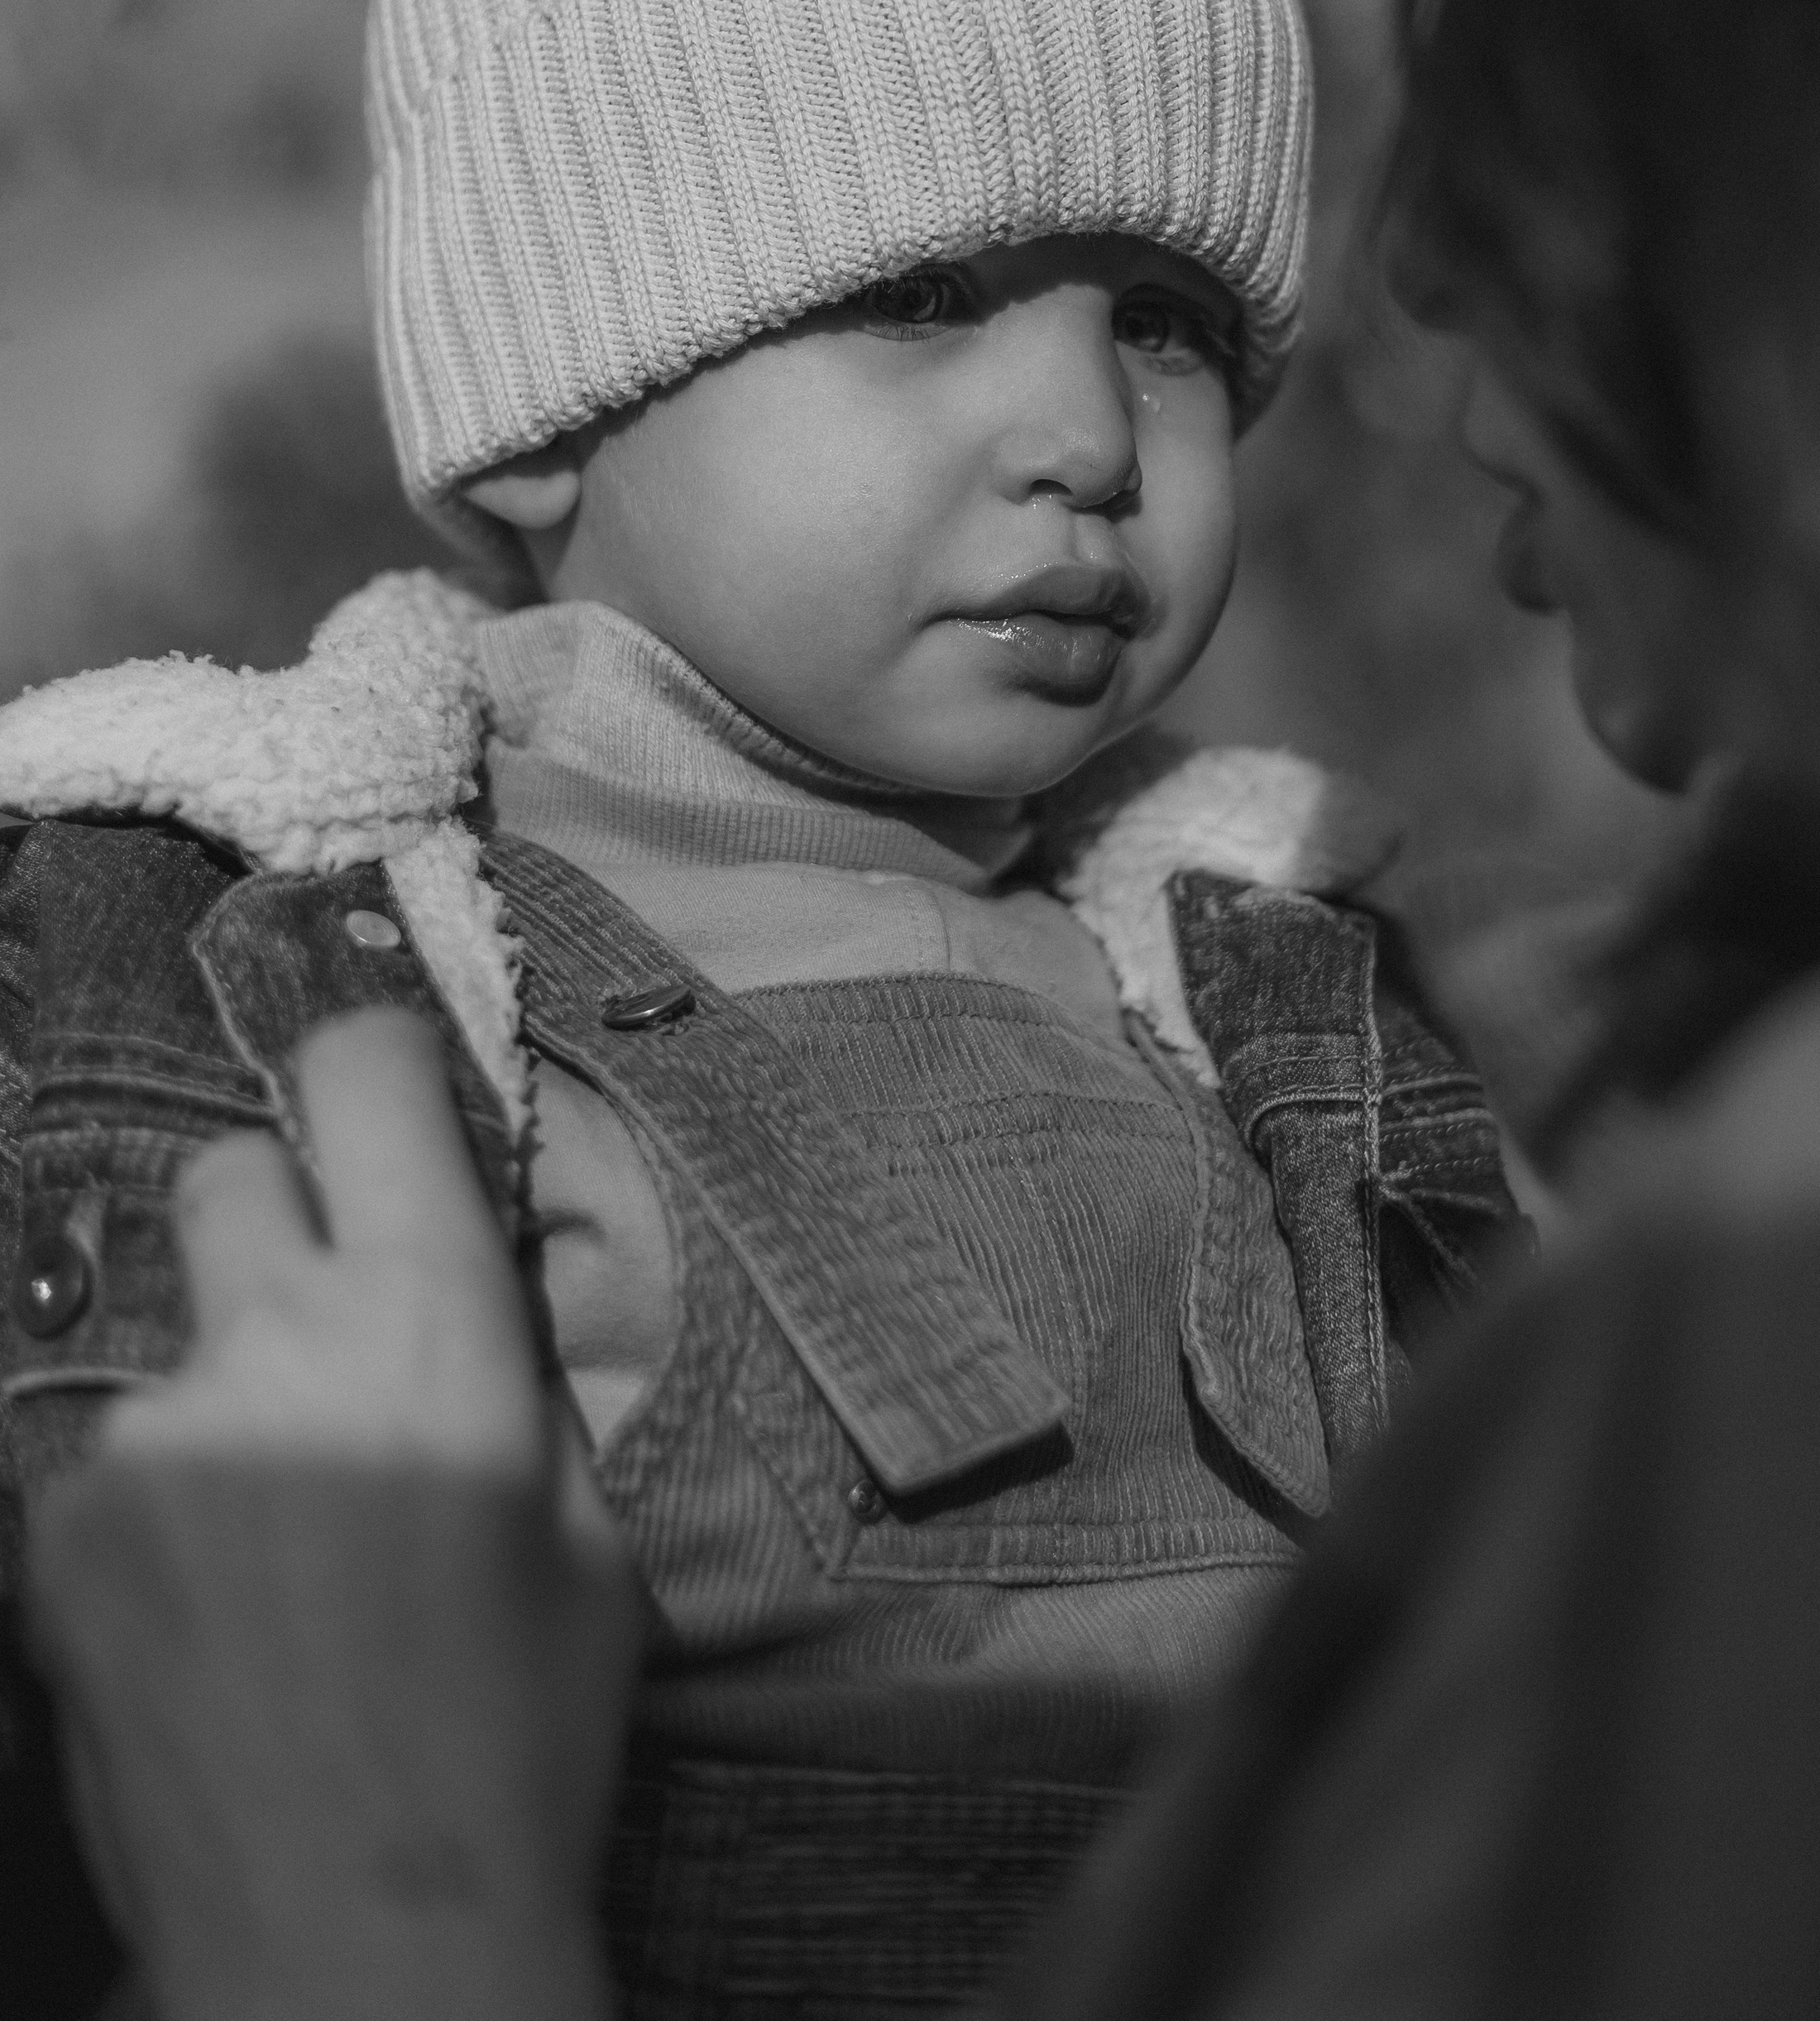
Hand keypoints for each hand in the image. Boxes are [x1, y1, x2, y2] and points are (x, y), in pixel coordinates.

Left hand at [26, 1009, 638, 2020]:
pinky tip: (212, 1629)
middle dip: (282, 1221)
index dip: (369, 1064)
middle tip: (334, 1335)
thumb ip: (517, 1389)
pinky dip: (161, 1518)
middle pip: (229, 1175)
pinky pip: (112, 1473)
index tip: (384, 1100)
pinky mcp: (58, 1538)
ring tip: (277, 1561)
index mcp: (426, 1318)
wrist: (349, 1939)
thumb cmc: (515, 1740)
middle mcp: (267, 1339)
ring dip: (227, 1405)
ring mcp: (142, 1439)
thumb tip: (477, 1303)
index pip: (360, 1077)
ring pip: (176, 1351)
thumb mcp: (585, 1541)